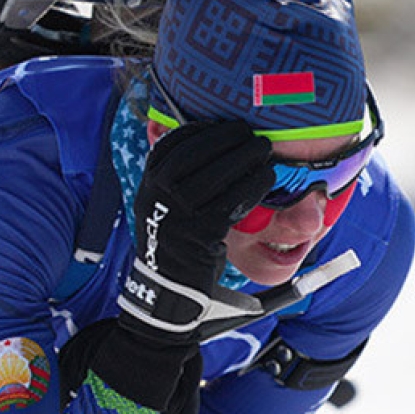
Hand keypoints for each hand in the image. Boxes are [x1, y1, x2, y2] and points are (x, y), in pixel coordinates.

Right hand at [117, 120, 273, 342]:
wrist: (168, 287)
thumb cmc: (177, 239)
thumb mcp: (166, 203)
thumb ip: (182, 176)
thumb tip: (217, 141)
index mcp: (148, 183)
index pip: (173, 144)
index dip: (202, 130)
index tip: (225, 126)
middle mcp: (156, 195)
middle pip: (195, 155)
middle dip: (226, 139)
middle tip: (252, 134)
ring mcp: (175, 216)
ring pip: (214, 176)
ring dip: (244, 159)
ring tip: (263, 151)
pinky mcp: (198, 235)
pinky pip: (230, 203)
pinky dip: (252, 186)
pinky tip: (266, 178)